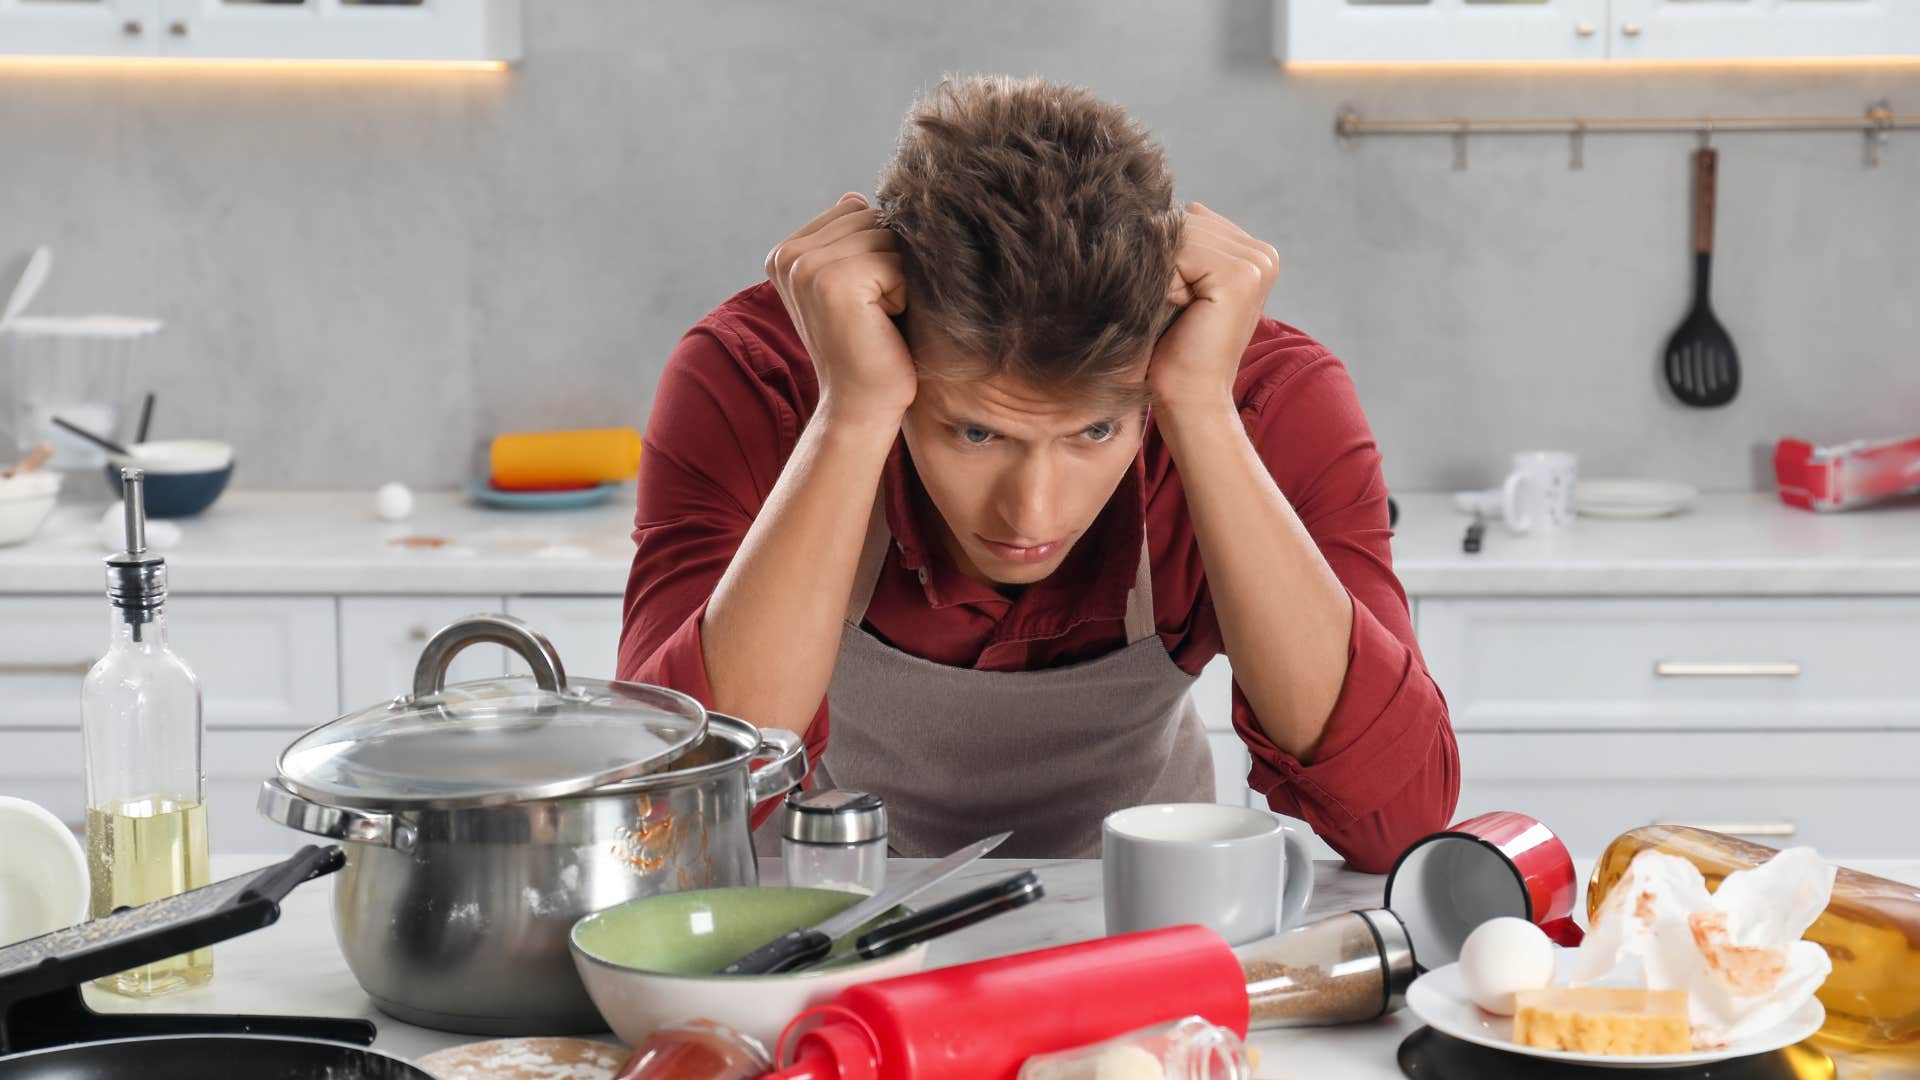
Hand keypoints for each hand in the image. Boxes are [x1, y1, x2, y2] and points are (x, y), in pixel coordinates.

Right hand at [766, 193, 917, 428]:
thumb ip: (850, 241)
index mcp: (785, 253)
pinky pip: (896, 261)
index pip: (855, 211)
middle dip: (891, 261)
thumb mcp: (854, 287)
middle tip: (875, 313)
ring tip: (879, 317)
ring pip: (887, 236)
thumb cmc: (868, 348)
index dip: (877, 252)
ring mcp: (807, 266)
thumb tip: (855, 195)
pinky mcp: (834, 280)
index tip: (863, 300)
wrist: (861, 408)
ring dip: (899, 277)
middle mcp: (789, 255)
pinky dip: (904, 293)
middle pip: (873, 218)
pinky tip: (884, 324)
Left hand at [1148, 202, 1278, 419]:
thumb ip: (1178, 244)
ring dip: (1160, 272)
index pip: (1189, 218)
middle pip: (1184, 220)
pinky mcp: (1243, 275)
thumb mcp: (1176, 286)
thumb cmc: (1173, 350)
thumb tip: (1156, 201)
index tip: (1171, 300)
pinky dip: (1163, 280)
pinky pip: (1179, 249)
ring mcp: (1257, 262)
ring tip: (1174, 311)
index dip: (1163, 255)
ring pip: (1179, 233)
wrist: (1188, 401)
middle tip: (1171, 309)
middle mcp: (1262, 253)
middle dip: (1161, 260)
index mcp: (1252, 253)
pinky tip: (1176, 310)